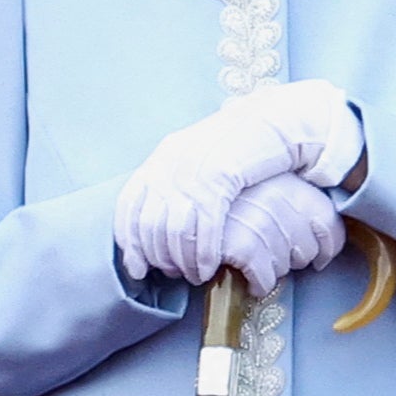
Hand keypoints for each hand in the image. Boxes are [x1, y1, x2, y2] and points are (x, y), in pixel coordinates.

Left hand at [113, 81, 367, 286]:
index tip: (137, 268)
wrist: (266, 120)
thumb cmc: (235, 146)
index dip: (130, 241)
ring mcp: (192, 172)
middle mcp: (170, 165)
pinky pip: (203, 228)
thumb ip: (175, 182)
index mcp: (162, 158)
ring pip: (174, 230)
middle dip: (159, 257)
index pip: (130, 205)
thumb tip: (158, 216)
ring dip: (181, 261)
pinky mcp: (218, 180)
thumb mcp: (195, 158)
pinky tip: (207, 268)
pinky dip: (202, 254)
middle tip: (172, 274)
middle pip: (150, 224)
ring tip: (192, 276)